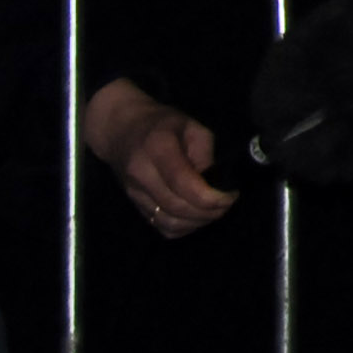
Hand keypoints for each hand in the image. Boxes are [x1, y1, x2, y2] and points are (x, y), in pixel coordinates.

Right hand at [85, 80, 237, 237]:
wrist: (122, 131)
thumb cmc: (163, 124)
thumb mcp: (192, 126)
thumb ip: (205, 153)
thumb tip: (213, 183)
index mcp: (158, 148)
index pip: (183, 182)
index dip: (209, 196)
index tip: (230, 196)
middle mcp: (142, 174)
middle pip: (176, 206)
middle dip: (208, 212)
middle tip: (227, 204)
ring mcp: (135, 193)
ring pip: (167, 222)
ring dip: (196, 223)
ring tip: (215, 211)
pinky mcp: (134, 205)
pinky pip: (159, 226)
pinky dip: (182, 228)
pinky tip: (196, 218)